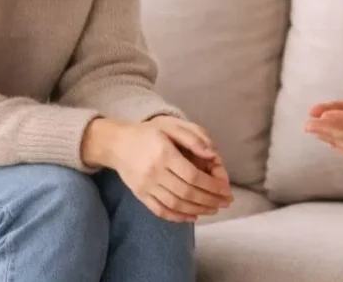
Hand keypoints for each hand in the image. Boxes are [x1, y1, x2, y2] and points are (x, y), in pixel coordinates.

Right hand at [82, 116, 232, 222]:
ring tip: (213, 209)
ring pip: (175, 204)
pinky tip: (192, 216)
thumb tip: (213, 154)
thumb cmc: (148, 133)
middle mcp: (154, 172)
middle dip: (209, 199)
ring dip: (198, 209)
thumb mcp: (171, 125)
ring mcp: (146, 186)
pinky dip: (178, 216)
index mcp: (164, 154)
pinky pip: (160, 210)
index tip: (225, 189)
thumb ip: (193, 137)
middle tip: (225, 202)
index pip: (192, 176)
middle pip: (186, 192)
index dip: (212, 185)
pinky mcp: (140, 195)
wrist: (117, 144)